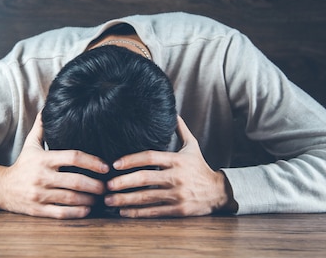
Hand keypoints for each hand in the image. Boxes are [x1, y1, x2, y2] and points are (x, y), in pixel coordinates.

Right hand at [0, 113, 108, 218]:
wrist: (1, 188)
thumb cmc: (22, 165)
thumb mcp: (30, 145)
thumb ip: (41, 128)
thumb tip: (48, 108)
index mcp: (44, 159)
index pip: (73, 157)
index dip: (92, 162)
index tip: (105, 166)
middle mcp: (42, 176)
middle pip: (76, 181)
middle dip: (95, 185)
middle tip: (106, 186)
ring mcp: (40, 194)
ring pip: (71, 198)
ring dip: (89, 199)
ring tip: (99, 198)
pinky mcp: (38, 210)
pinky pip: (61, 213)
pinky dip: (77, 213)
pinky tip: (86, 210)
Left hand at [104, 116, 236, 217]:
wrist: (219, 192)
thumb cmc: (200, 167)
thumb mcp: (192, 146)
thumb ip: (181, 130)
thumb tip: (173, 112)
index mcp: (177, 160)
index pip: (150, 157)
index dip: (131, 160)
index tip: (115, 164)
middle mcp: (177, 177)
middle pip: (145, 178)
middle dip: (123, 182)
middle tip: (107, 185)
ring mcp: (177, 194)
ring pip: (147, 197)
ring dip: (126, 199)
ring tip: (109, 200)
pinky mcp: (179, 210)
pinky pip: (154, 212)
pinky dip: (137, 213)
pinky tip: (123, 212)